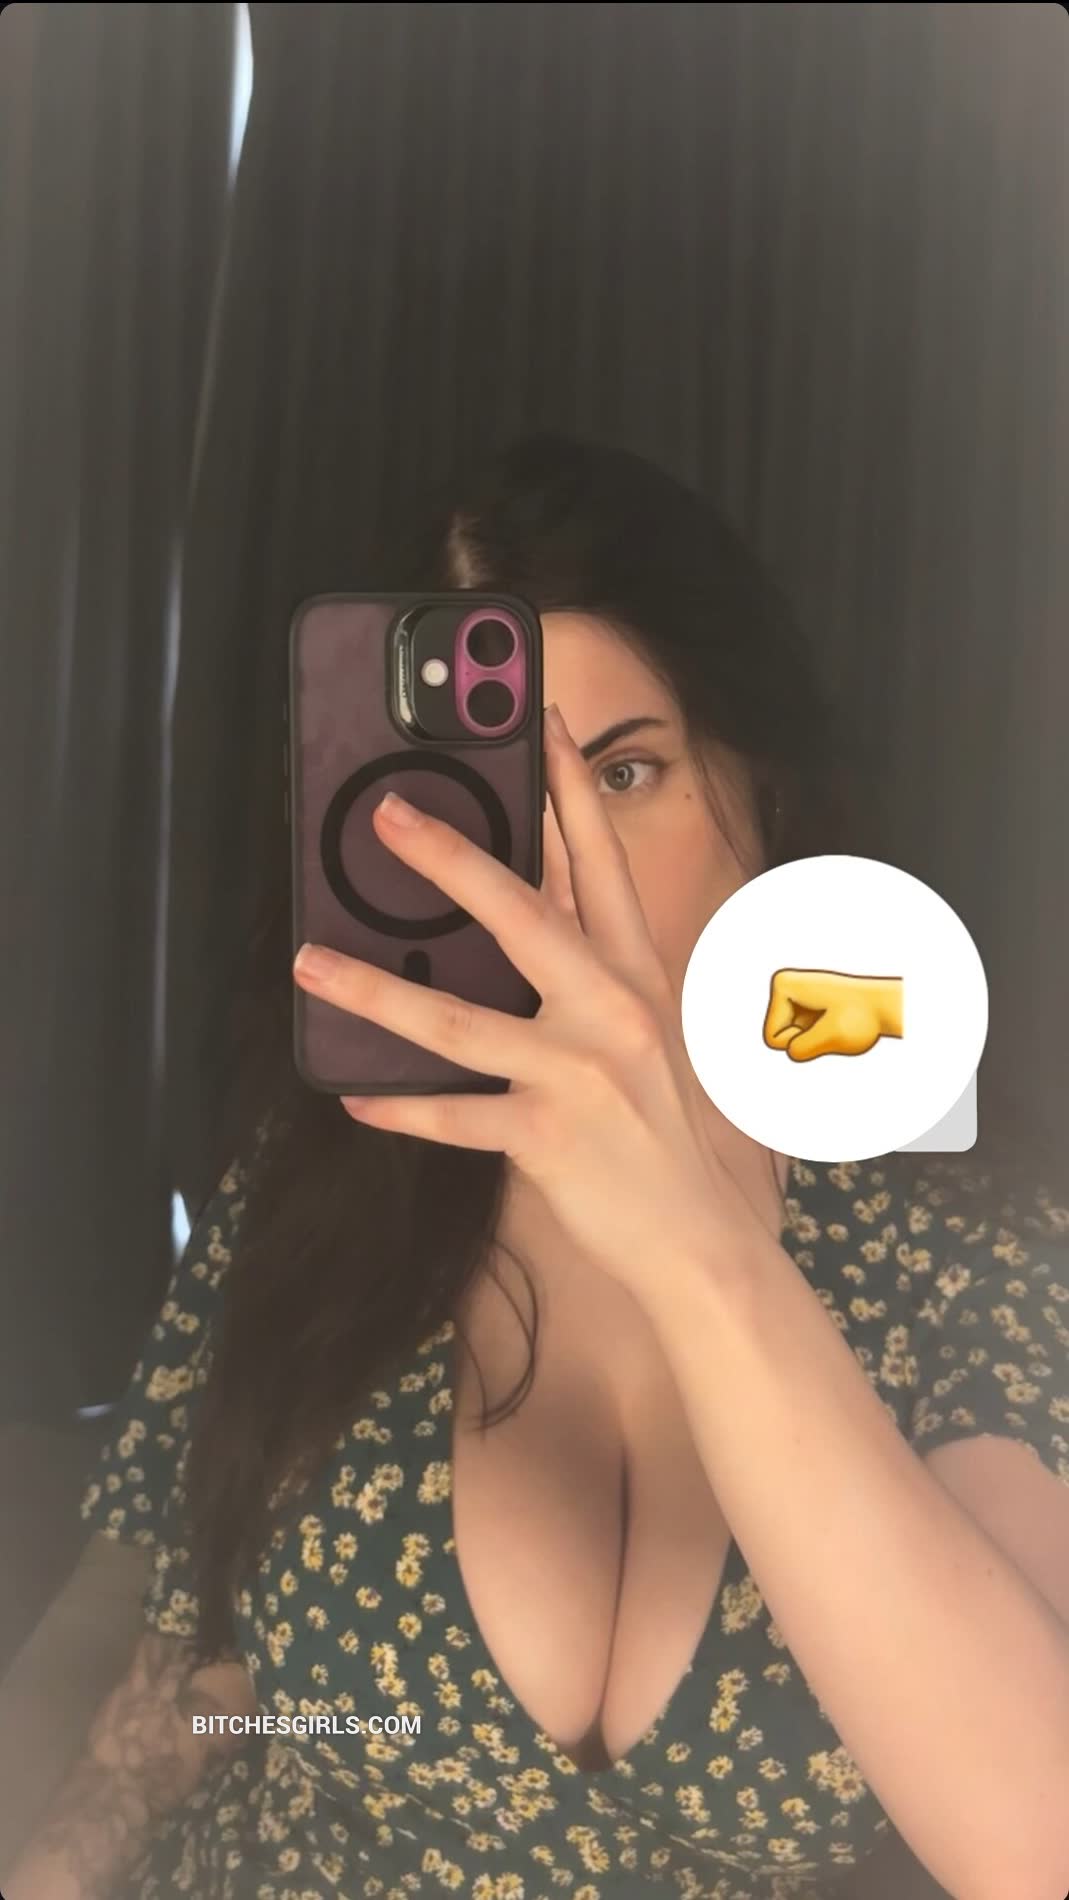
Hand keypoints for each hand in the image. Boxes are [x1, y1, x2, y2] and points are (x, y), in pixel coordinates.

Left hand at [292, 705, 778, 1306]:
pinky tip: (355, 1094)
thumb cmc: (657, 1127)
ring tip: (311, 963)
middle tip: (386, 815)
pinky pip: (454, 1115)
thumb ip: (584, 965)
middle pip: (523, 915)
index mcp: (635, 973)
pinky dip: (401, 1107)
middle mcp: (610, 1010)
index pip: (602, 863)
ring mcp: (579, 1072)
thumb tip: (516, 905)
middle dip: (450, 858)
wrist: (695, 1234)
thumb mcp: (639, 1029)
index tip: (544, 721)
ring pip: (459, 1021)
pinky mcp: (547, 1135)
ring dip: (376, 990)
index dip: (570, 790)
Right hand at [762, 968, 903, 1061]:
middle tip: (835, 1023)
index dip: (801, 1040)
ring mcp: (794, 997)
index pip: (772, 1039)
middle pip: (777, 1040)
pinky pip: (801, 1038)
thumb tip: (793, 1052)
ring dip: (815, 1040)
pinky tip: (838, 1021)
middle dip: (807, 1040)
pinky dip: (820, 1038)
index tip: (827, 1020)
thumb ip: (803, 1049)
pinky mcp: (805, 1007)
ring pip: (790, 1041)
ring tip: (838, 1022)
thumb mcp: (833, 1036)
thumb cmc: (863, 1017)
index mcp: (783, 984)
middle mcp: (784, 986)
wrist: (888, 1005)